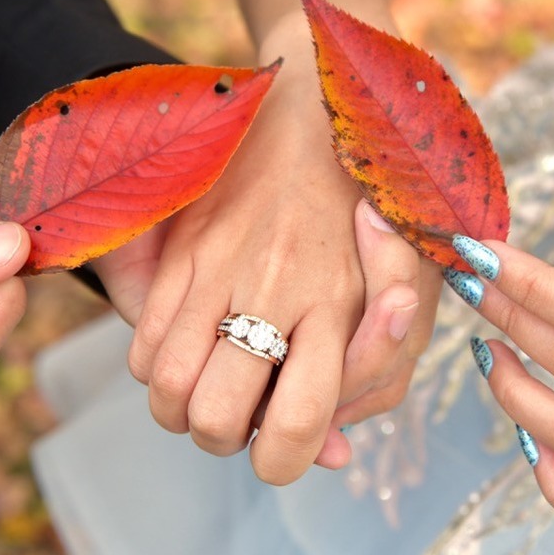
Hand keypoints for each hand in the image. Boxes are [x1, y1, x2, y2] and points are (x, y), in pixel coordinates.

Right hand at [125, 31, 438, 483]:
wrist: (321, 95)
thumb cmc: (380, 195)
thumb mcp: (412, 282)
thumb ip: (378, 371)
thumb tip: (340, 455)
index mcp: (339, 302)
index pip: (297, 425)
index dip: (285, 459)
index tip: (285, 447)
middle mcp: (274, 289)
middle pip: (217, 420)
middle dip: (225, 438)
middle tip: (244, 414)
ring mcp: (218, 266)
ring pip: (166, 389)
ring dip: (182, 409)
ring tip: (211, 386)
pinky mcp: (183, 247)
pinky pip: (142, 341)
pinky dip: (157, 367)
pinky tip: (189, 349)